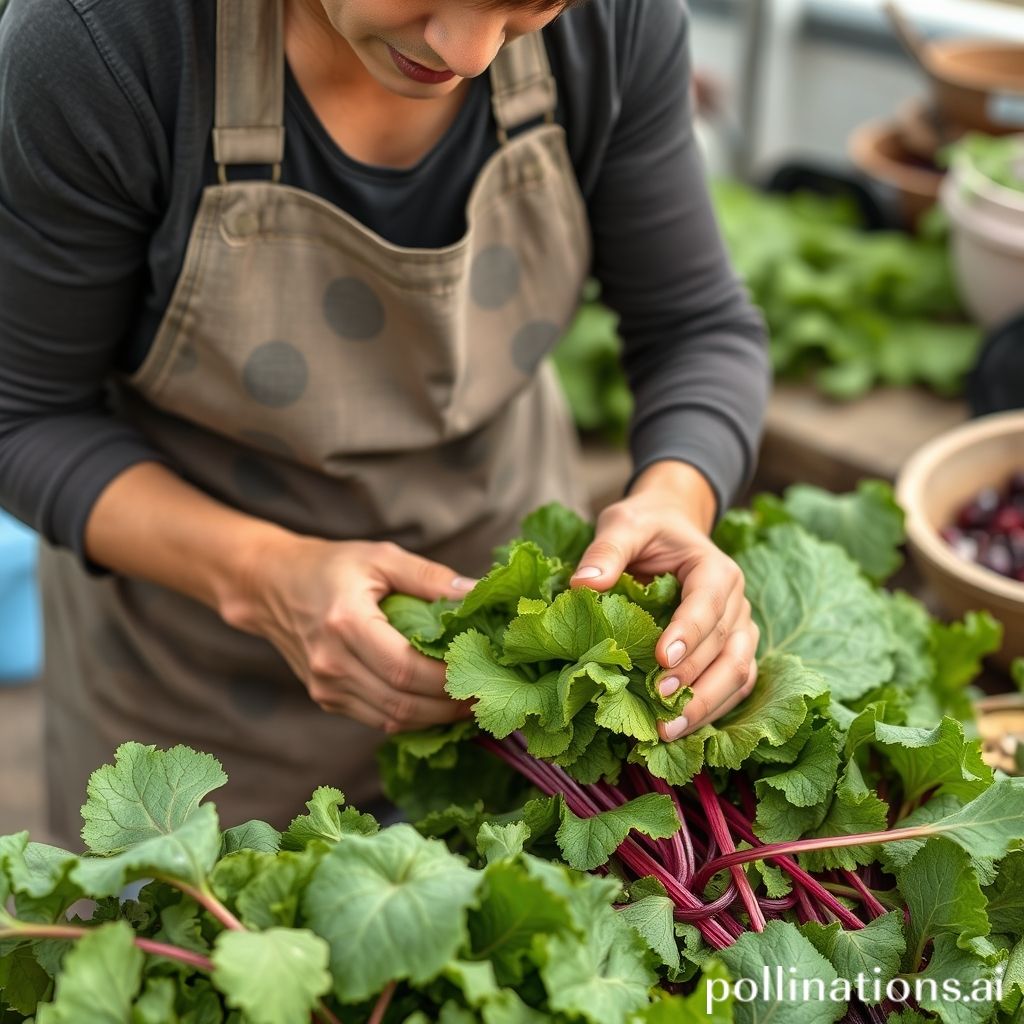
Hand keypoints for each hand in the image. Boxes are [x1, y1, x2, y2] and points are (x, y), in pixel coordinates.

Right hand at [224, 534, 475, 732]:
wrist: (271, 586)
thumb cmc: (332, 566)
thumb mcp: (382, 558)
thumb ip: (431, 577)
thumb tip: (479, 593)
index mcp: (346, 624)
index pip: (406, 669)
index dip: (449, 679)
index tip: (484, 672)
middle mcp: (331, 663)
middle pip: (402, 704)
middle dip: (451, 705)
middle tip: (488, 693)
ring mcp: (325, 687)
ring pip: (392, 720)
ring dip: (436, 718)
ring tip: (472, 702)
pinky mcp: (327, 699)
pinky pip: (378, 720)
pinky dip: (413, 718)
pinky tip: (440, 704)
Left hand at [570, 462, 758, 741]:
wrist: (671, 526)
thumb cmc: (647, 527)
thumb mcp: (623, 525)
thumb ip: (605, 551)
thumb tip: (583, 584)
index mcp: (715, 568)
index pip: (707, 604)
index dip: (688, 633)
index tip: (663, 660)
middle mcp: (736, 601)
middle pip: (726, 646)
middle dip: (694, 680)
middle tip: (659, 705)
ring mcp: (740, 628)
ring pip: (738, 672)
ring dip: (708, 705)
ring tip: (670, 730)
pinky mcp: (734, 649)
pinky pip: (735, 684)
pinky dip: (714, 709)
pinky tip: (682, 730)